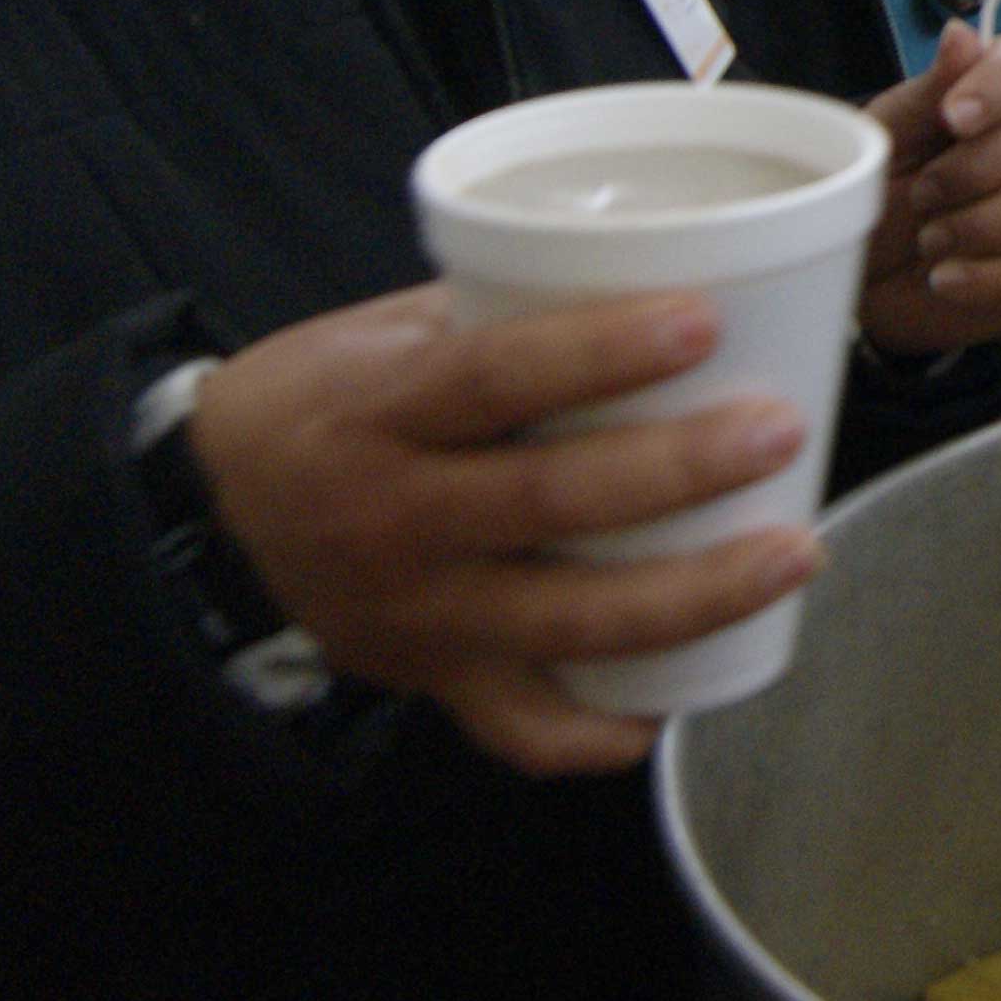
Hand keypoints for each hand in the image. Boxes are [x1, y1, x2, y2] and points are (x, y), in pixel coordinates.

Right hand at [193, 284, 815, 776]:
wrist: (208, 513)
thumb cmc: (323, 400)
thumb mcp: (384, 332)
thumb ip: (499, 315)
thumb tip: (658, 272)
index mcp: (378, 412)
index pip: (495, 378)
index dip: (602, 352)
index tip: (704, 320)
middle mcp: (394, 521)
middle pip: (550, 503)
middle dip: (680, 471)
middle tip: (779, 430)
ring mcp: (417, 616)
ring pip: (566, 624)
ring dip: (693, 595)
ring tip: (793, 552)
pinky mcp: (433, 681)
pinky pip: (525, 729)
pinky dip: (606, 728)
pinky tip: (683, 697)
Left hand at [859, 24, 1000, 355]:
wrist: (860, 273)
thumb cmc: (872, 193)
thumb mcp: (883, 141)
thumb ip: (928, 93)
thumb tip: (962, 33)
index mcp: (992, 96)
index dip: (995, 86)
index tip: (952, 118)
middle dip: (978, 167)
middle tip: (921, 195)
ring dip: (986, 223)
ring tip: (929, 242)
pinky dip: (997, 277)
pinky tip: (948, 280)